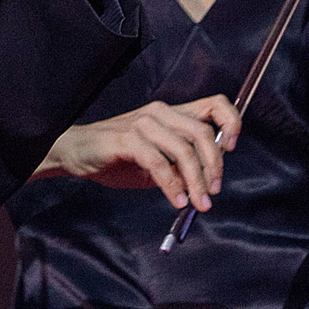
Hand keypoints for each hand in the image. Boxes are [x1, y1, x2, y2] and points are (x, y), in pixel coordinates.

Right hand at [36, 95, 240, 210]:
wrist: (77, 152)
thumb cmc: (118, 156)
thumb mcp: (158, 161)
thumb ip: (182, 166)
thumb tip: (207, 186)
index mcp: (172, 113)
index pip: (215, 105)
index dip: (231, 123)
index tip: (231, 149)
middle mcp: (161, 112)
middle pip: (203, 132)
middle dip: (214, 166)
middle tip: (213, 192)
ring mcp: (143, 123)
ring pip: (184, 149)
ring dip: (195, 181)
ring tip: (197, 203)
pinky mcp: (127, 139)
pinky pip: (158, 162)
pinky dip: (171, 184)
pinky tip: (175, 199)